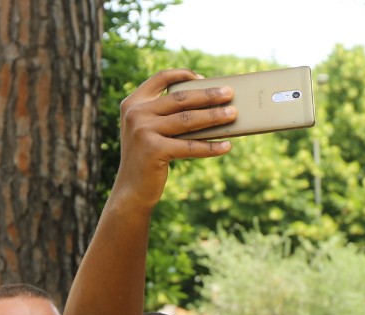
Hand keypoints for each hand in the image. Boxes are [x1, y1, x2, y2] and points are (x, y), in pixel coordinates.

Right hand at [110, 69, 234, 211]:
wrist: (131, 189)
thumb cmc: (147, 158)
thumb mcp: (149, 130)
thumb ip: (165, 115)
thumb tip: (207, 106)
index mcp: (133, 103)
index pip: (160, 78)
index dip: (182, 74)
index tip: (203, 78)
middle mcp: (136, 113)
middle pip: (180, 98)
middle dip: (208, 95)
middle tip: (229, 93)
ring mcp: (143, 130)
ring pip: (188, 120)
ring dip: (214, 116)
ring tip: (233, 114)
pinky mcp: (154, 150)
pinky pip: (190, 146)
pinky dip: (211, 147)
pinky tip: (226, 146)